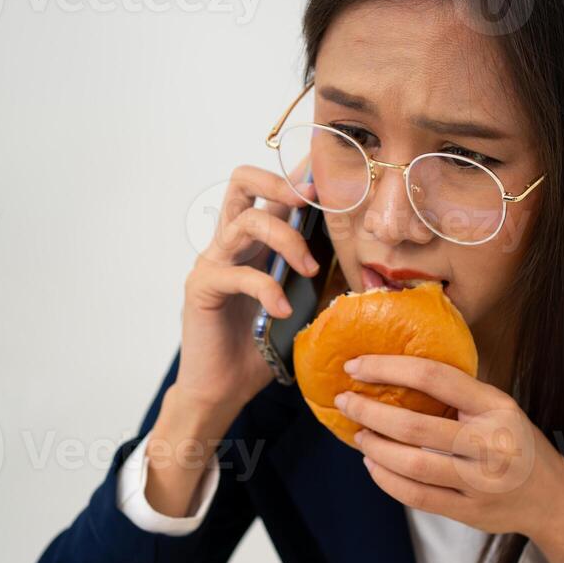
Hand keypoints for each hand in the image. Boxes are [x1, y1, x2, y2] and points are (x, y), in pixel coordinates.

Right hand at [176, 164, 319, 421]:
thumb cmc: (258, 349)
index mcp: (253, 243)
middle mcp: (229, 244)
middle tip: (310, 200)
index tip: (327, 173)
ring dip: (286, 239)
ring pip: (247, 222)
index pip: (269, 192)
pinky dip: (267, 289)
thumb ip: (317, 281)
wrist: (222, 389)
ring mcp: (213, 262)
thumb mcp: (300, 307)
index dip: (296, 175)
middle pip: (241, 181)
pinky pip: (238, 274)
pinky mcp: (203, 288)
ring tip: (308, 270)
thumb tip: (361, 265)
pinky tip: (282, 310)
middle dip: (280, 182)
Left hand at [335, 355, 563, 562]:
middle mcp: (490, 443)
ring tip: (359, 435)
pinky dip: (386, 479)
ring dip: (375, 448)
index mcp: (497, 407)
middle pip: (414, 426)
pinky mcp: (469, 511)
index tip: (357, 366)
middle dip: (369, 412)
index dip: (389, 368)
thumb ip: (459, 395)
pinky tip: (374, 465)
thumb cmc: (517, 444)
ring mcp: (480, 482)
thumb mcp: (500, 408)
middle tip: (346, 402)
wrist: (552, 497)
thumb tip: (394, 374)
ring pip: (411, 464)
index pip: (434, 377)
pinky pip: (416, 496)